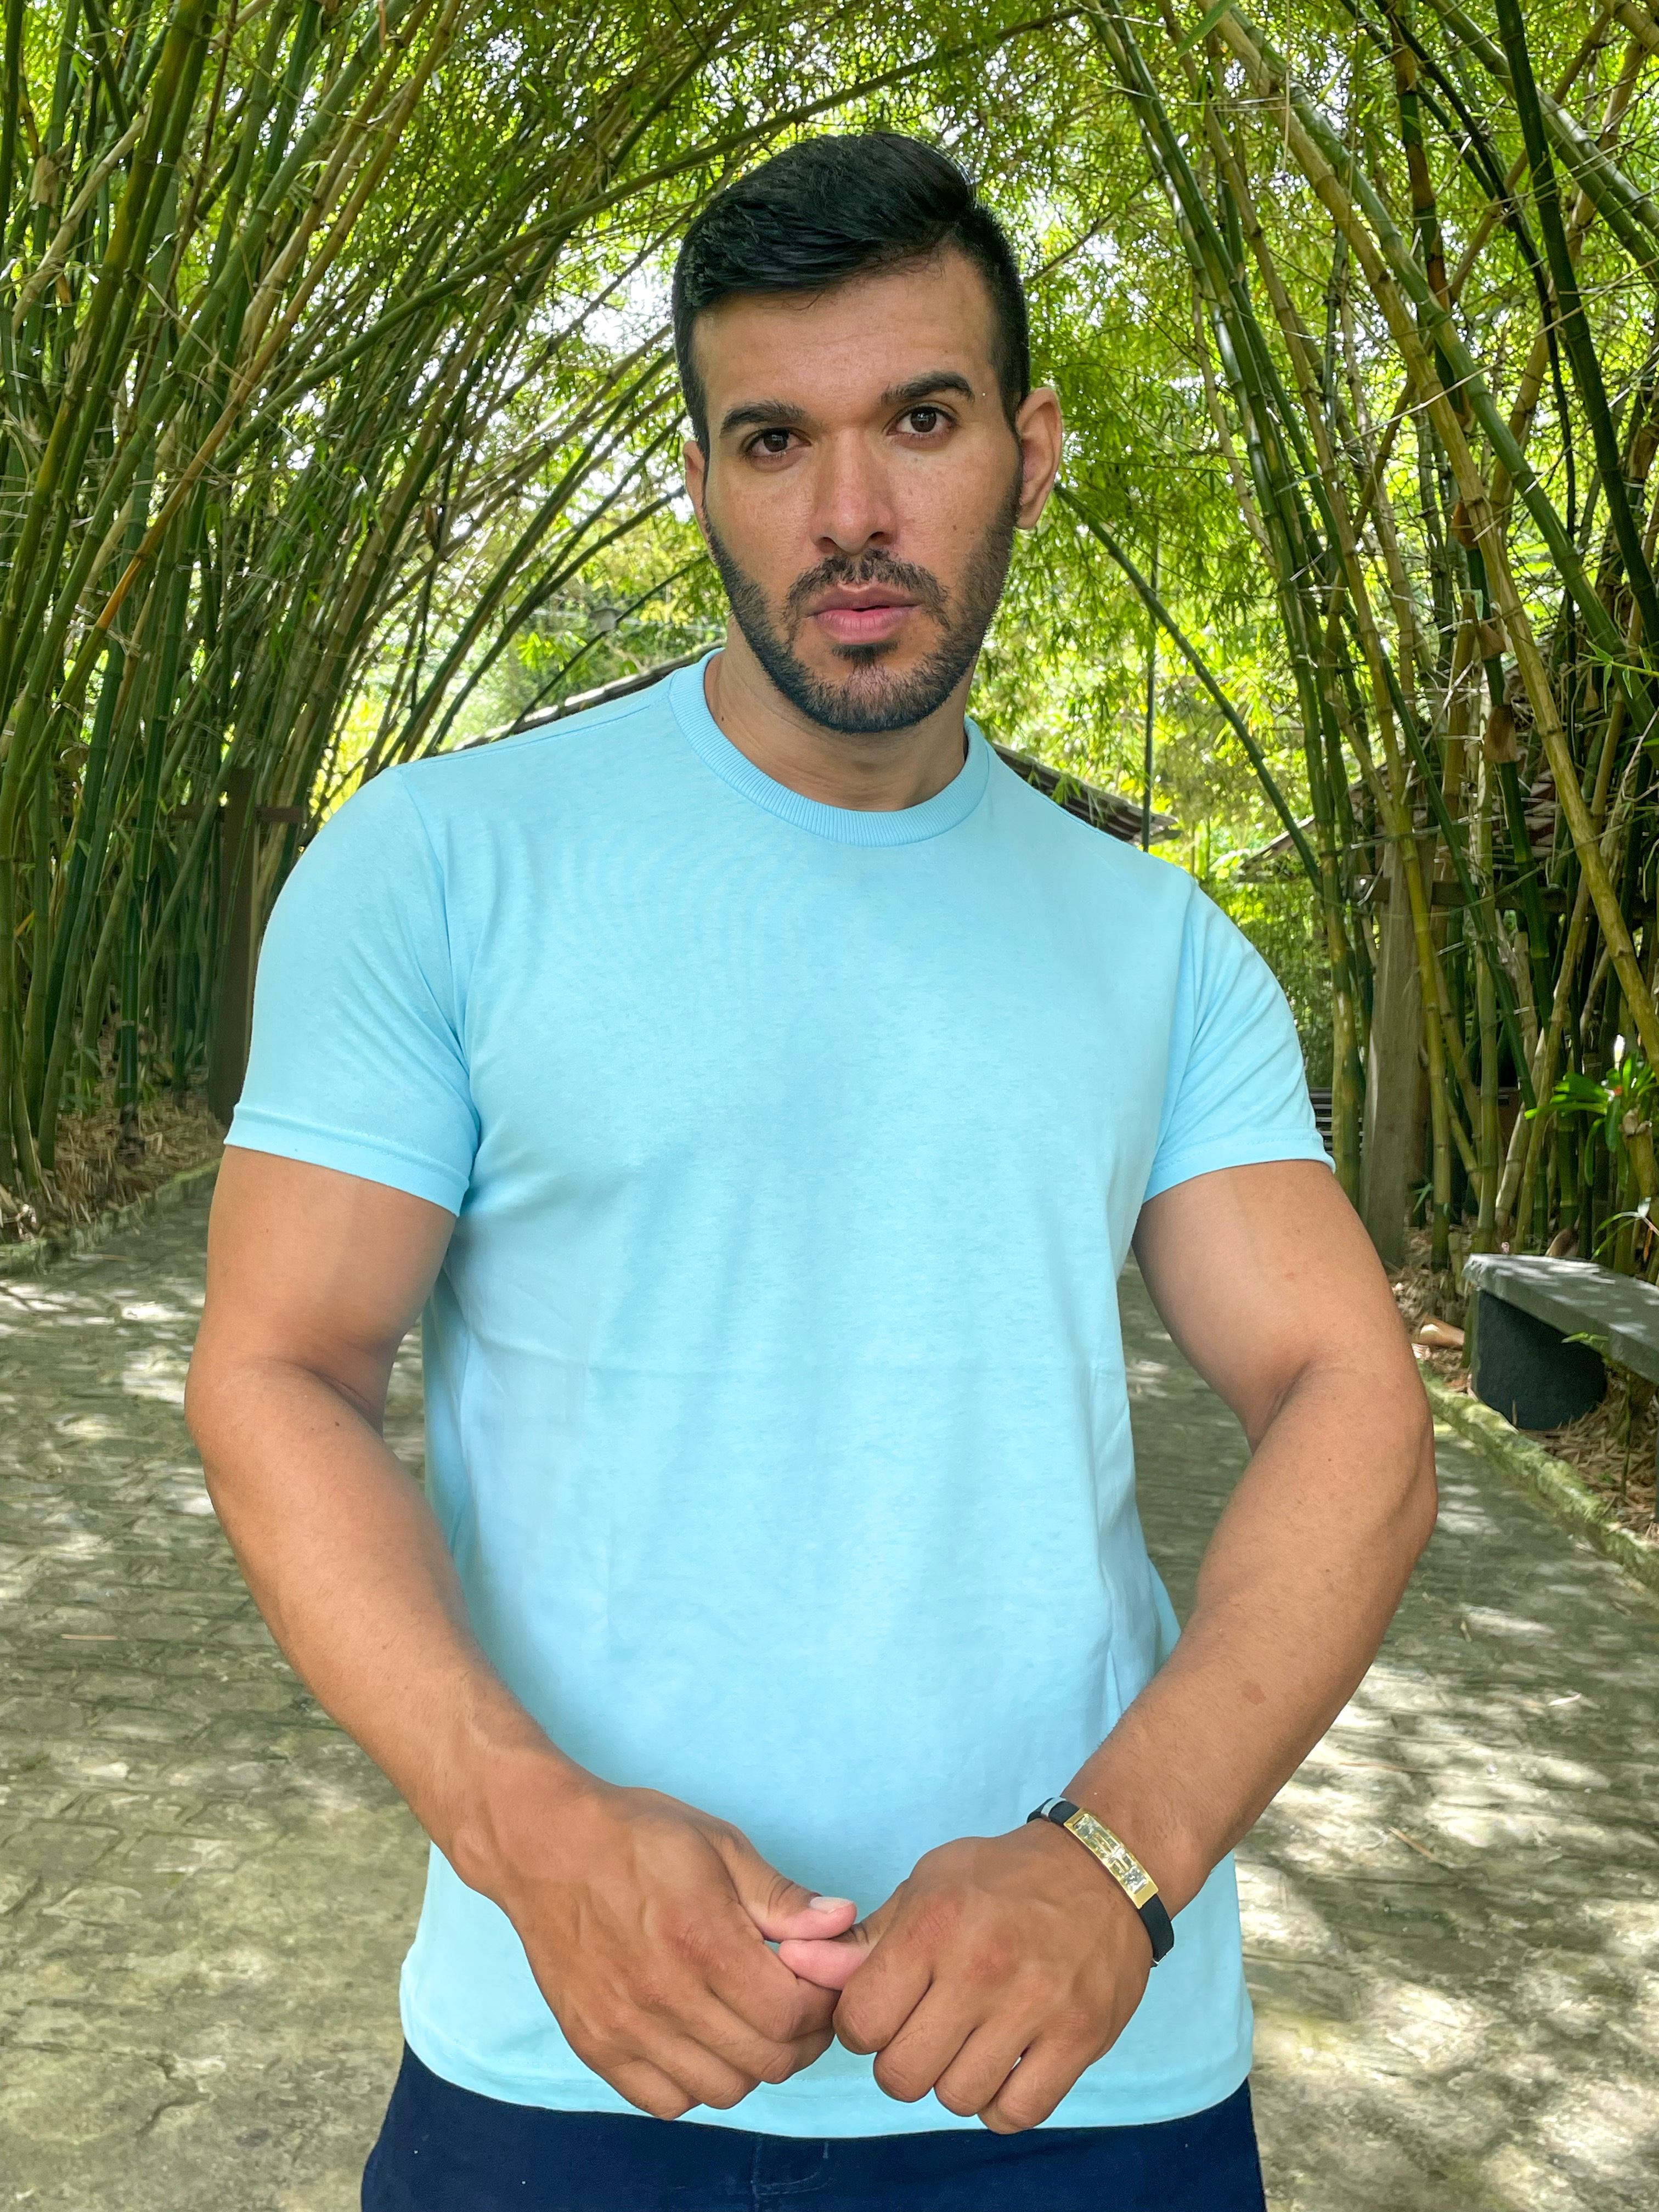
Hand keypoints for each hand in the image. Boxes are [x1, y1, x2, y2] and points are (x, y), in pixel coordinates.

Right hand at [489, 1768, 857, 2119]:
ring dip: (749, 2062)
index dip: (821, 2004)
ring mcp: (624, 2028)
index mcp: (702, 1939)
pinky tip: (698, 2038)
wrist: (543, 1846)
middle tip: (793, 2002)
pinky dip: (695, 2082)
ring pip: (721, 2090)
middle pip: (765, 2061)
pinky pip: (665, 2102)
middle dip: (799, 2037)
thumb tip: (843, 1923)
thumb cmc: (636, 1836)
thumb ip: (781, 1895)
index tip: (817, 1979)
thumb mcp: (718, 1844)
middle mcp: (663, 1995)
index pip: (792, 2015)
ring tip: (746, 2018)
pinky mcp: (594, 2045)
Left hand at [778, 1824, 1151, 2132]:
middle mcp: (980, 1967)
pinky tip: (1005, 2065)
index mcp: (933, 1924)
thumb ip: (862, 1940)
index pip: (860, 2022)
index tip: (887, 2007)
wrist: (1103, 1869)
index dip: (864, 2025)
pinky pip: (1015, 2113)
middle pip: (901, 2075)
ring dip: (953, 2081)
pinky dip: (1002, 2103)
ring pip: (956, 2099)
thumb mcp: (927, 1886)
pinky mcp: (1078, 2038)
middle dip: (902, 2061)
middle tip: (927, 2030)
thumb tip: (792, 1963)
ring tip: (969, 2042)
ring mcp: (1033, 2006)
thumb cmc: (1002, 1879)